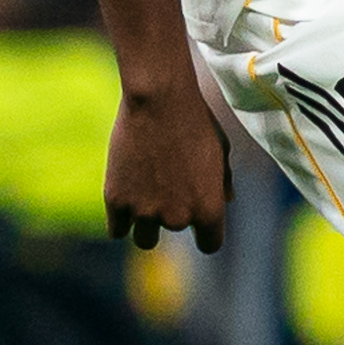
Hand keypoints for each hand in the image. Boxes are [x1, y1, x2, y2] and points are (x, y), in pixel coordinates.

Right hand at [106, 82, 228, 253]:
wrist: (158, 99)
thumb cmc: (195, 120)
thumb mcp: (221, 150)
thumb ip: (224, 181)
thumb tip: (227, 200)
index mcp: (210, 211)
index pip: (210, 245)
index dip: (204, 232)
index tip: (196, 217)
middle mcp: (178, 219)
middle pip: (174, 232)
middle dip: (171, 213)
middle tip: (166, 182)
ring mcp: (145, 212)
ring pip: (145, 239)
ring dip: (145, 223)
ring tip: (145, 194)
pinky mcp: (116, 202)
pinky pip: (117, 230)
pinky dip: (120, 219)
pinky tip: (125, 198)